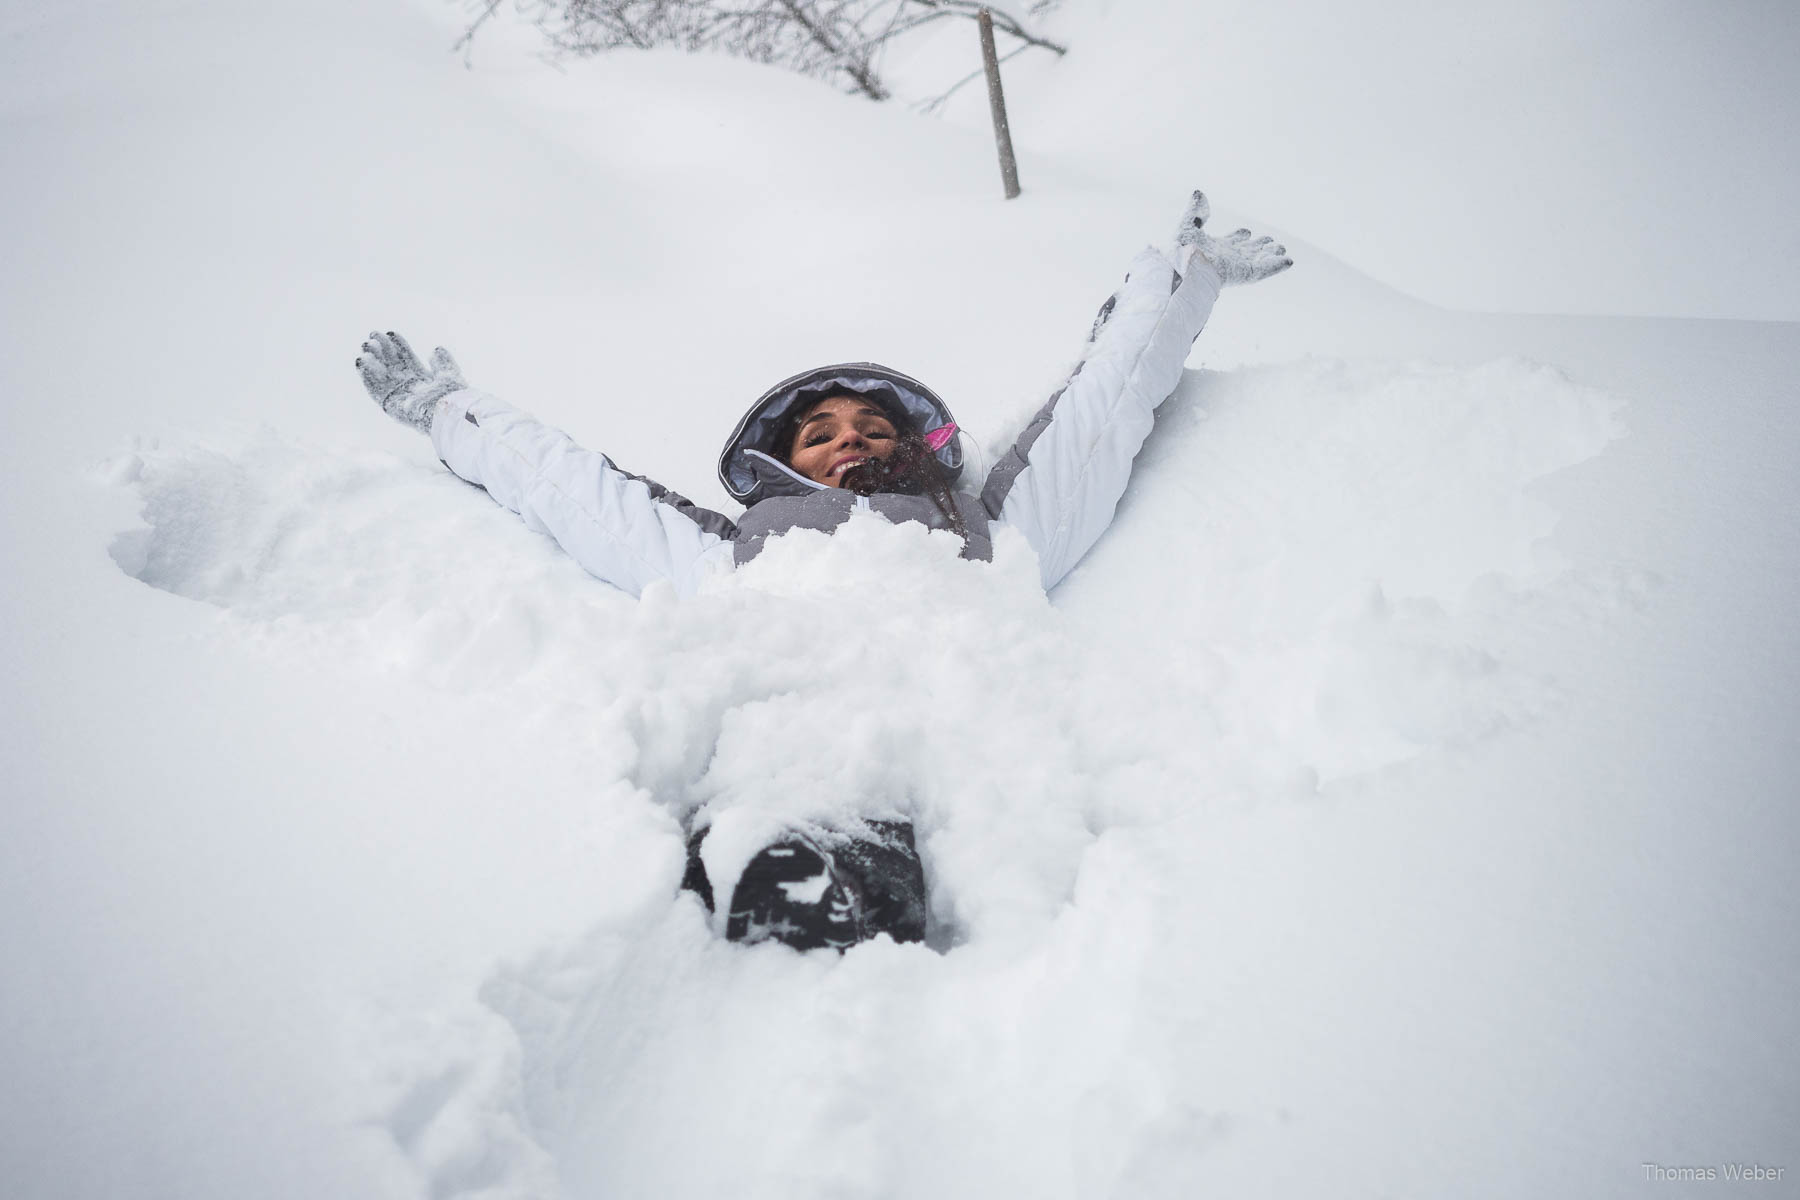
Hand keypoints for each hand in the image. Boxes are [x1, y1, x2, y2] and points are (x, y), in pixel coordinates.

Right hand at [356, 331, 465, 434]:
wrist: (450, 415)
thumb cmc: (454, 398)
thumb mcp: (450, 374)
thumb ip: (442, 362)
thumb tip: (435, 350)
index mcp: (423, 379)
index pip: (407, 359)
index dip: (398, 346)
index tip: (390, 333)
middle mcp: (409, 388)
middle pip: (391, 366)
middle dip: (382, 351)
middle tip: (373, 335)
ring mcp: (399, 397)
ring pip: (381, 377)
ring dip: (372, 362)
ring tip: (366, 347)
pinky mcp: (390, 406)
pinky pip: (375, 391)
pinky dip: (367, 377)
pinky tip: (361, 361)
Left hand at [1173, 191, 1291, 285]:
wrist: (1180, 266)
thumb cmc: (1179, 250)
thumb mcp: (1186, 224)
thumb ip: (1194, 210)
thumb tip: (1200, 193)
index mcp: (1215, 249)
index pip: (1231, 242)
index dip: (1239, 236)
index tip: (1246, 231)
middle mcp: (1227, 258)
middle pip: (1247, 251)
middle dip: (1259, 246)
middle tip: (1271, 240)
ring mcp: (1237, 267)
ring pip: (1259, 260)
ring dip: (1271, 254)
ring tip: (1282, 248)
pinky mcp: (1245, 274)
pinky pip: (1265, 270)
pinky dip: (1277, 265)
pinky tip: (1289, 260)